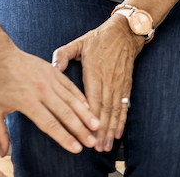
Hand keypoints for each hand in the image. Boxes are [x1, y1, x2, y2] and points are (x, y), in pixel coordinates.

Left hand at [0, 45, 99, 157]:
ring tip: (97, 126)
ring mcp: (49, 79)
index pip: (49, 123)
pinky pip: (70, 86)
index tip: (76, 148)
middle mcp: (41, 90)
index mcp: (27, 101)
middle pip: (65, 113)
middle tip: (92, 142)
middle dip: (80, 129)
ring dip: (86, 114)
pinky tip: (90, 107)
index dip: (64, 137)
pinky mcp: (53, 71)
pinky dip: (81, 97)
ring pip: (72, 99)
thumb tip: (2, 153)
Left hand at [52, 17, 143, 151]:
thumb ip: (62, 55)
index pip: (91, 99)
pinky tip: (118, 133)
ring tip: (106, 146)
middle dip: (100, 130)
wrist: (124, 32)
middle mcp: (108, 80)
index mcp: (94, 71)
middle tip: (95, 148)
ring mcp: (119, 83)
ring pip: (115, 110)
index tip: (84, 132)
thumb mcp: (78, 43)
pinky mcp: (126, 85)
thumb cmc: (98, 38)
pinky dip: (122, 121)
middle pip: (104, 109)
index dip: (89, 117)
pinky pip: (124, 106)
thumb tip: (53, 67)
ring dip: (110, 129)